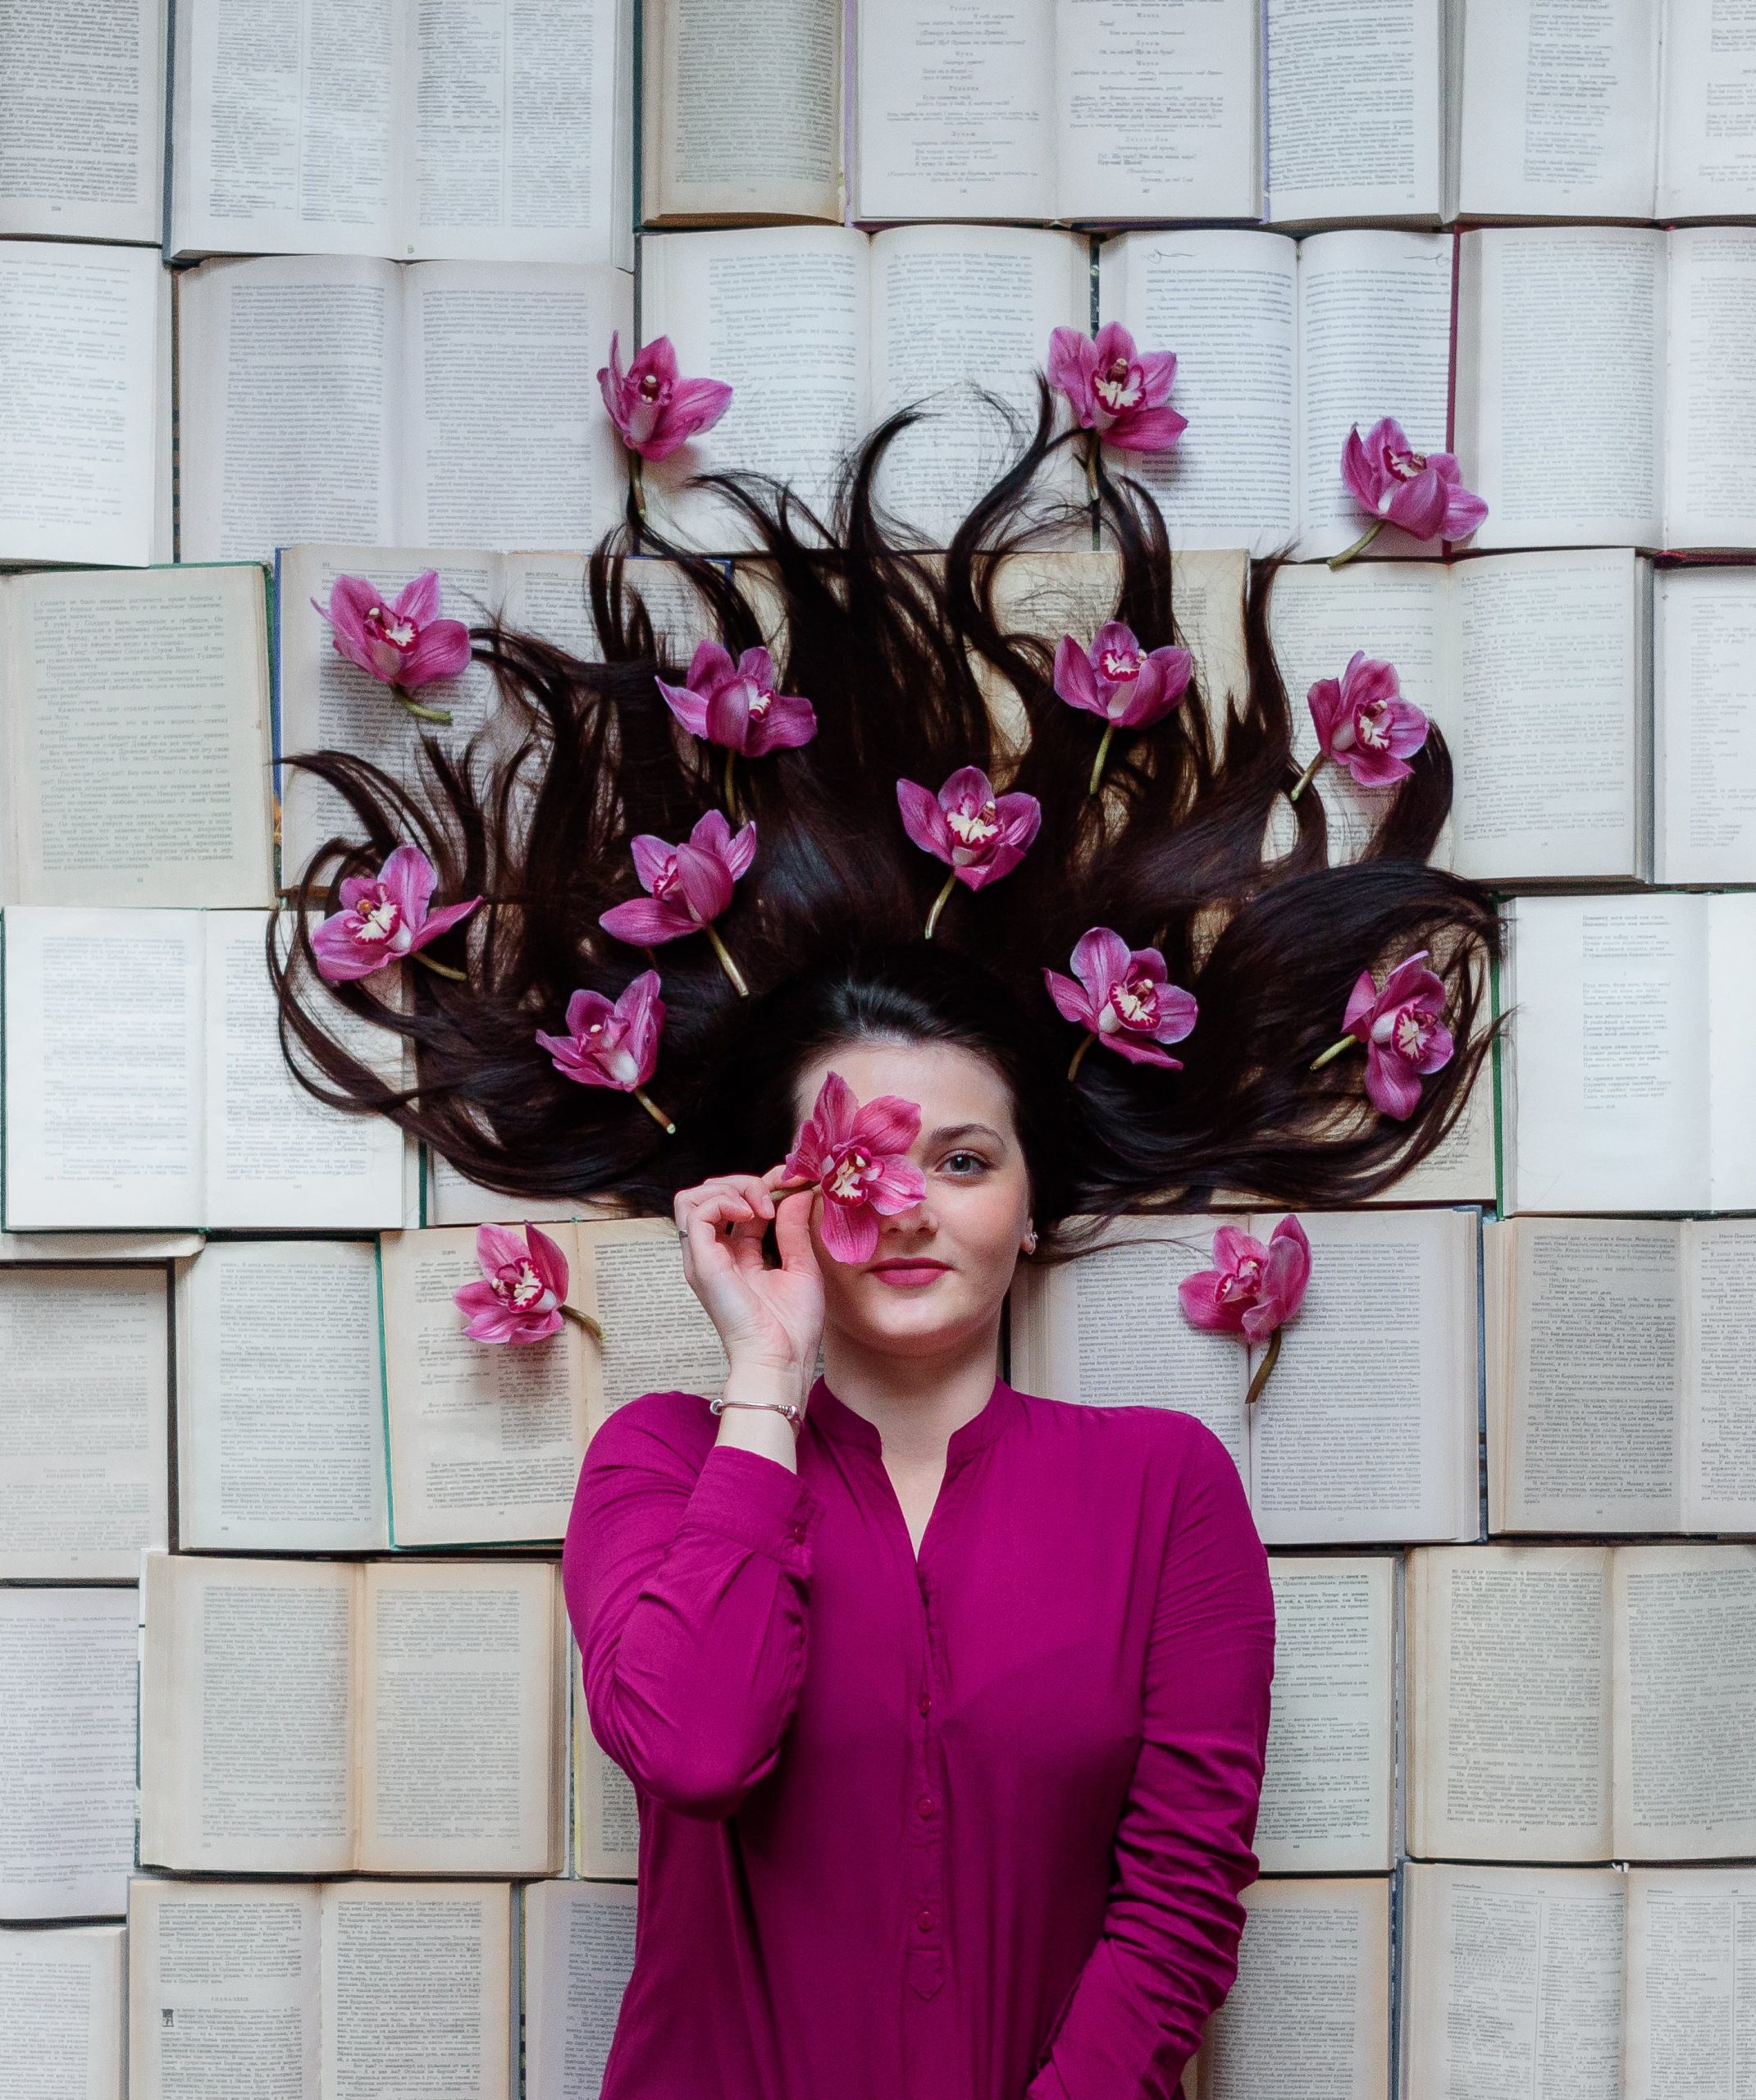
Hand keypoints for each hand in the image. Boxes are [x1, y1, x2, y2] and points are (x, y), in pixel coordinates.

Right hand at [674, 1165, 822, 1403]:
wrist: (781, 1361)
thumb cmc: (792, 1328)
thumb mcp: (801, 1266)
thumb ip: (794, 1229)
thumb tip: (797, 1194)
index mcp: (738, 1256)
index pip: (737, 1205)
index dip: (762, 1187)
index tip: (793, 1185)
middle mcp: (715, 1254)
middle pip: (710, 1195)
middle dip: (746, 1182)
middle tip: (778, 1193)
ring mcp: (704, 1257)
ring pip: (693, 1197)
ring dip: (731, 1188)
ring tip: (761, 1206)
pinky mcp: (701, 1261)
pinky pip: (695, 1211)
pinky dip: (723, 1201)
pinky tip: (752, 1214)